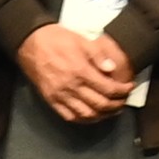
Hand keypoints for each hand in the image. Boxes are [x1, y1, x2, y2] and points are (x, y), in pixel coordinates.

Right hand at [14, 23, 135, 124]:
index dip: (122, 91)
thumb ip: (98, 55)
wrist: (30, 43)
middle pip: (100, 104)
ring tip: (112, 110)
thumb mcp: (81, 40)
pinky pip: (70, 117)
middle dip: (116, 105)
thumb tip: (112, 69)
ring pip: (86, 115)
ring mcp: (60, 96)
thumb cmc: (57, 39)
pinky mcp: (51, 100)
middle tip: (123, 100)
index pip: (108, 89)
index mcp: (80, 71)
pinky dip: (85, 119)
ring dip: (103, 115)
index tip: (129, 88)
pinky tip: (93, 115)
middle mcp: (70, 87)